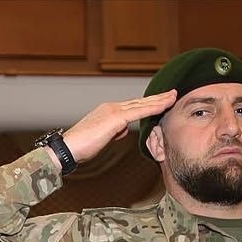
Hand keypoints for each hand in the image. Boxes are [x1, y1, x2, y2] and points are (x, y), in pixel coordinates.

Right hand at [62, 89, 178, 163]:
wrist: (68, 148)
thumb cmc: (80, 147)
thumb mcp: (101, 138)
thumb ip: (113, 132)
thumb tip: (122, 131)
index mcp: (108, 111)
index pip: (132, 106)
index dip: (147, 104)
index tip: (159, 101)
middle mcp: (112, 107)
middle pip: (139, 102)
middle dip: (157, 98)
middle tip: (172, 93)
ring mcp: (114, 111)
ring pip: (142, 104)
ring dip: (159, 100)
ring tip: (173, 96)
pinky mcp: (115, 118)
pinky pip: (139, 112)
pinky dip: (153, 108)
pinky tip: (164, 106)